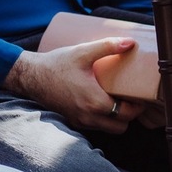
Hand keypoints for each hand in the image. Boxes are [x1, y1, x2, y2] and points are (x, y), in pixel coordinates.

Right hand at [3, 38, 147, 133]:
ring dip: (116, 119)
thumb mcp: (83, 52)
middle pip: (120, 127)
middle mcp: (88, 117)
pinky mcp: (72, 120)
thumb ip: (108, 46)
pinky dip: (103, 119)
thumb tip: (130, 42)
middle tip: (132, 98)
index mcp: (94, 102)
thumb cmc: (57, 64)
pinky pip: (94, 127)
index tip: (141, 95)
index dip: (138, 106)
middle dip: (129, 115)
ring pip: (108, 129)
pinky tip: (103, 101)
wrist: (30, 76)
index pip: (127, 114)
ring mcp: (79, 121)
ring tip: (119, 99)